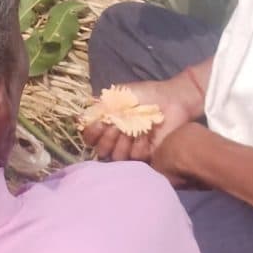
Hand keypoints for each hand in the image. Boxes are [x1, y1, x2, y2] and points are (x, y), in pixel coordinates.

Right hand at [80, 69, 205, 164]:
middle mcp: (116, 138)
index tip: (100, 123)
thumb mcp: (119, 94)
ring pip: (116, 157)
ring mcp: (130, 147)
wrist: (171, 99)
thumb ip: (100, 106)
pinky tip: (146, 134)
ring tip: (133, 130)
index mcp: (108, 124)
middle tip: (118, 126)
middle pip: (101, 150)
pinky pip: (135, 158)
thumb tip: (81, 119)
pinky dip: (139, 145)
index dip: (91, 133)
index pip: (90, 137)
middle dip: (107, 138)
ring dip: (122, 143)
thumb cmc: (144, 94)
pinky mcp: (146, 154)